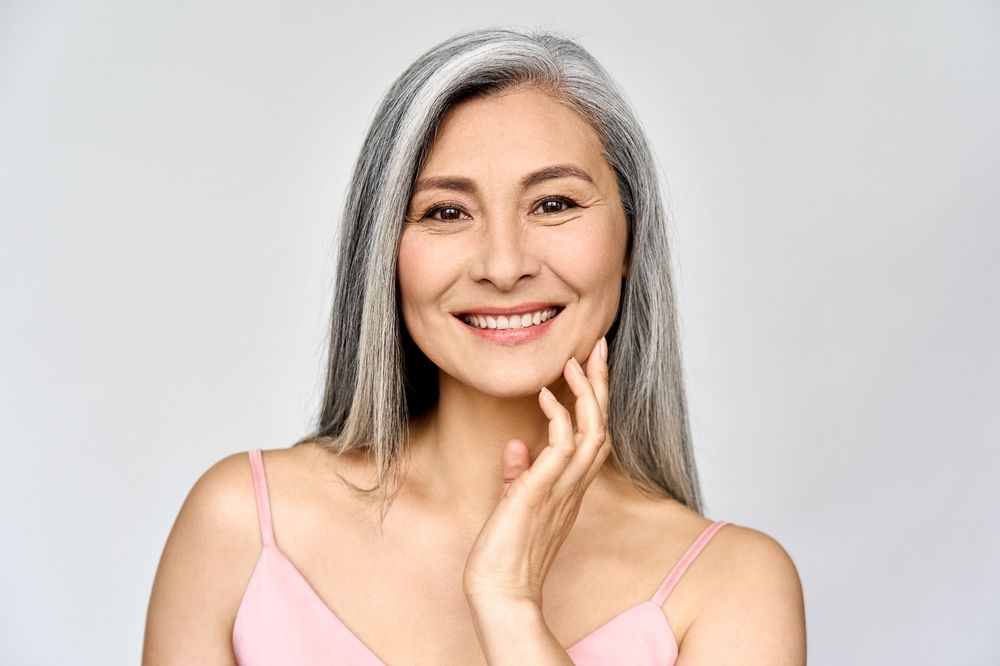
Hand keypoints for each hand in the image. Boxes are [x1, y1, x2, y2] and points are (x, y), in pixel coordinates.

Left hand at [462, 335, 611, 607]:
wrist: (500, 592)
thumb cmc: (505, 554)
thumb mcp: (513, 504)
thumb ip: (518, 474)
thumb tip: (516, 447)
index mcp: (571, 488)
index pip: (593, 435)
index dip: (595, 400)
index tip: (590, 366)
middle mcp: (574, 487)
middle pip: (603, 425)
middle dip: (602, 384)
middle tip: (599, 347)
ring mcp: (563, 489)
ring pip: (593, 431)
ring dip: (587, 393)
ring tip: (575, 359)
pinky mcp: (542, 492)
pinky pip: (563, 446)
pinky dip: (559, 416)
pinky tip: (545, 394)